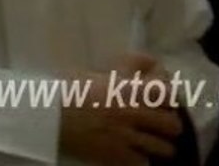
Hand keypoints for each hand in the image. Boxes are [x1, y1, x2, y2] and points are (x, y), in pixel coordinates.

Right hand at [59, 54, 183, 165]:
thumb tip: (145, 62)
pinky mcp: (115, 156)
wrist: (46, 114)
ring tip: (148, 143)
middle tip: (158, 124)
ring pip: (163, 148)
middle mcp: (133, 113)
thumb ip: (121, 70)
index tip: (161, 99)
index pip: (168, 93)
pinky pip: (142, 163)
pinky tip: (130, 154)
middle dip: (167, 124)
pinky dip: (139, 159)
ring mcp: (126, 136)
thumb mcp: (93, 71)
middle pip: (172, 124)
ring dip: (157, 145)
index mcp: (128, 89)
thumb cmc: (64, 87)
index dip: (168, 97)